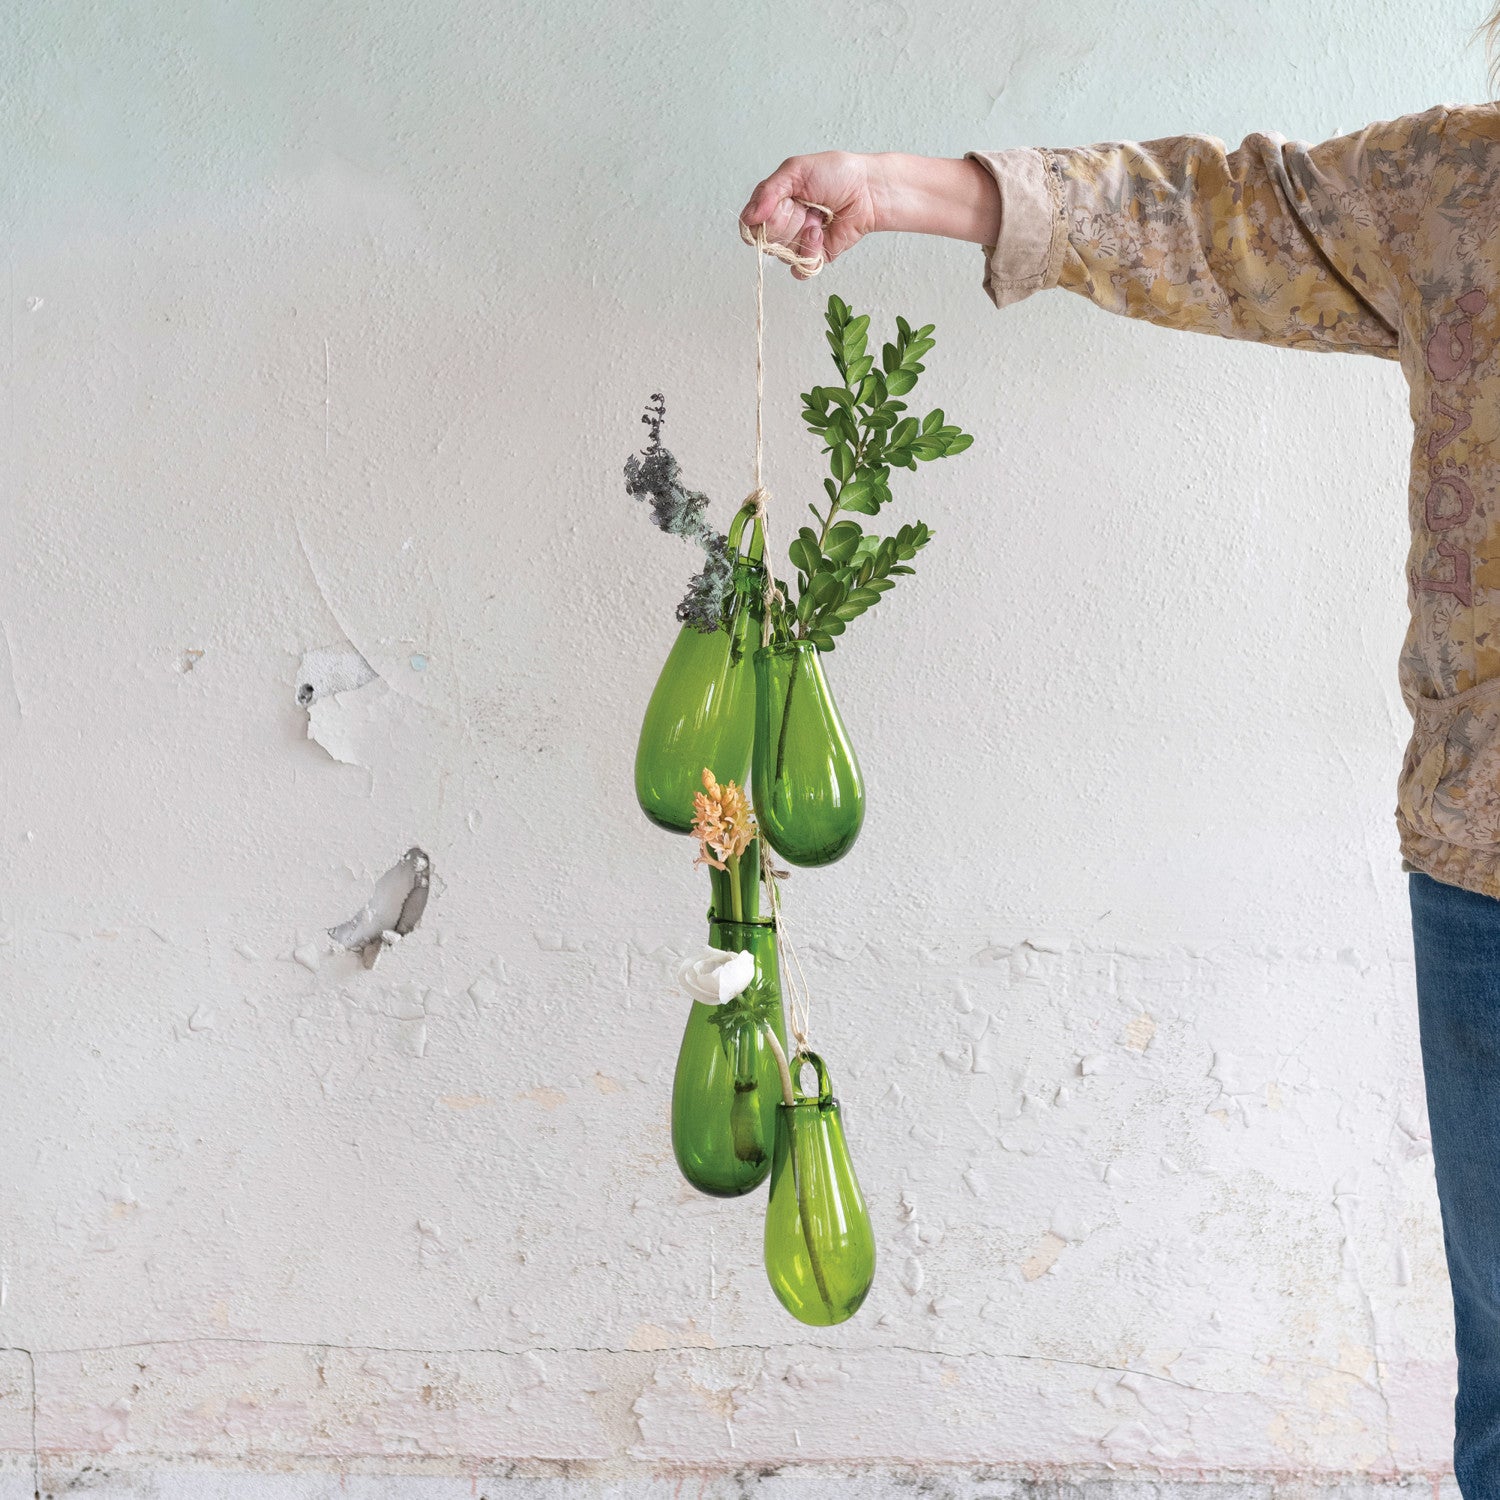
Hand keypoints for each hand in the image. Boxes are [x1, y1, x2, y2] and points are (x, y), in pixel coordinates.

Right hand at [739, 152, 879, 279]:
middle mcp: (783, 225)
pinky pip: (800, 269)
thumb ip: (768, 191)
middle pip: (766, 240)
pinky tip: (821, 236)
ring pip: (783, 254)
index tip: (780, 205)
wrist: (867, 191)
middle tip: (805, 207)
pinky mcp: (815, 257)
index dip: (762, 219)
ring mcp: (798, 242)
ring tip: (818, 219)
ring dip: (801, 236)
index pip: (751, 224)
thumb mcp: (796, 170)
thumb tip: (748, 218)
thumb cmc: (837, 174)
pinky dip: (809, 256)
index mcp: (774, 203)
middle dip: (787, 222)